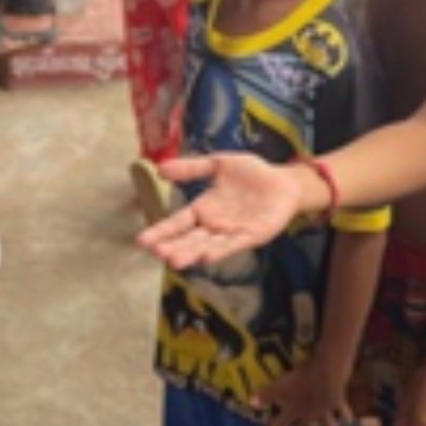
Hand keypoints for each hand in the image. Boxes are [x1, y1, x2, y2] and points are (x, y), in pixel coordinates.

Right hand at [137, 153, 305, 269]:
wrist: (283, 180)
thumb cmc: (251, 174)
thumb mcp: (218, 164)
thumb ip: (191, 168)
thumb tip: (159, 168)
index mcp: (203, 208)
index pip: (177, 223)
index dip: (161, 231)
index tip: (142, 241)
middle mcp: (214, 225)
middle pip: (189, 239)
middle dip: (173, 246)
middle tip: (156, 252)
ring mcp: (231, 233)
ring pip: (207, 246)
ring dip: (191, 254)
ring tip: (174, 260)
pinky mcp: (251, 236)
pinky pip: (233, 245)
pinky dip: (220, 251)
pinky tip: (206, 257)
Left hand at [254, 359, 348, 425]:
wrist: (327, 375)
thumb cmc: (301, 380)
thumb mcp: (280, 386)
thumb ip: (266, 395)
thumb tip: (250, 402)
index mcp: (295, 412)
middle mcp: (310, 415)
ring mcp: (325, 409)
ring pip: (327, 425)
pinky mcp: (337, 401)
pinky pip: (342, 409)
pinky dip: (346, 414)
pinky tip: (350, 420)